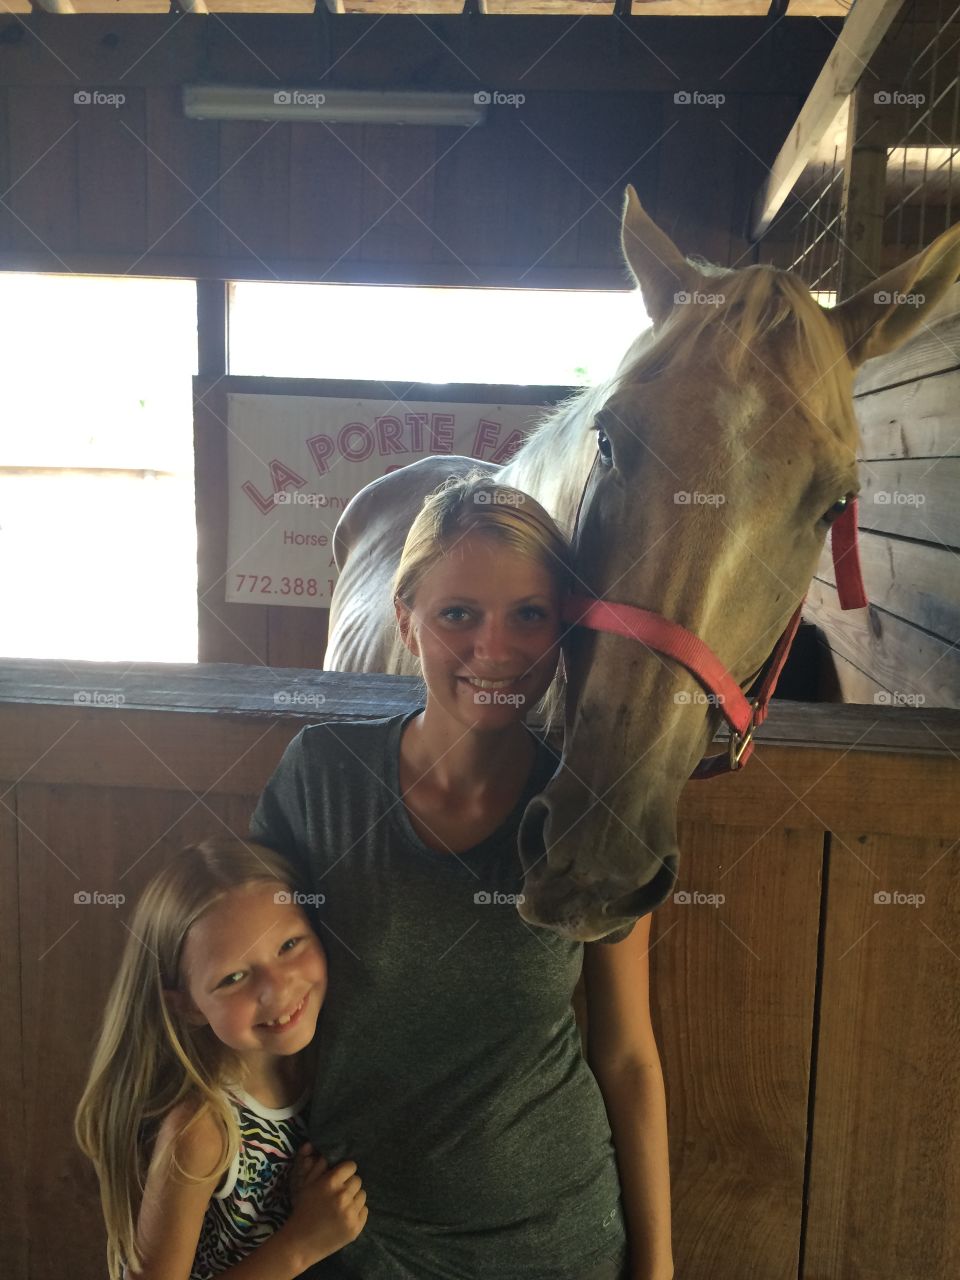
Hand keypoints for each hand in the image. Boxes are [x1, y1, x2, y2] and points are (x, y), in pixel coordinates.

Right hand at [285, 1148, 367, 1264]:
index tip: (340, 1177)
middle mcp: (343, 1195)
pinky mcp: (356, 1228)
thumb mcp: (307, 1184)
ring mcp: (350, 1213)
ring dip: (354, 1198)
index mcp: (331, 1182)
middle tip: (339, 1193)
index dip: (345, 1171)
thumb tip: (329, 1152)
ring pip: (362, 1195)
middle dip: (349, 1184)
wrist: (300, 1242)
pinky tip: (345, 1216)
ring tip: (342, 1205)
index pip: (351, 1166)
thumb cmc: (303, 1210)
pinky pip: (365, 1210)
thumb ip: (319, 1165)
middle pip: (358, 1180)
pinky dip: (357, 1212)